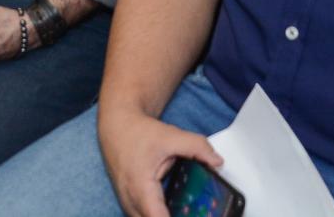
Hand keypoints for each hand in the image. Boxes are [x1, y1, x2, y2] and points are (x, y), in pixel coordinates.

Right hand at [98, 107, 224, 216]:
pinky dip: (159, 215)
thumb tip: (217, 162)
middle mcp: (131, 200)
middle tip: (195, 212)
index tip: (192, 215)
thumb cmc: (137, 132)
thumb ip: (196, 147)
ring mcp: (128, 204)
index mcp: (140, 187)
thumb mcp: (170, 135)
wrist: (116, 126)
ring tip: (187, 210)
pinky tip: (176, 210)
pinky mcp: (130, 204)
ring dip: (165, 216)